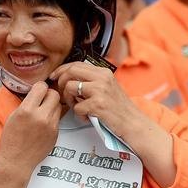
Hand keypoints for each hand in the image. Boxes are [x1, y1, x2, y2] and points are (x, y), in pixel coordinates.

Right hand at [0, 81, 61, 172]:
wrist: (16, 161)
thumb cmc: (11, 140)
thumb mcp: (13, 116)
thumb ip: (26, 103)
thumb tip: (36, 93)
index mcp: (26, 110)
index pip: (41, 87)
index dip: (40, 87)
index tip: (38, 89)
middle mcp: (41, 117)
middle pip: (54, 94)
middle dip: (48, 94)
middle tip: (42, 99)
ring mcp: (51, 126)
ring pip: (59, 106)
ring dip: (52, 105)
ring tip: (42, 111)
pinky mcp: (56, 134)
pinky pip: (58, 118)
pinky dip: (52, 117)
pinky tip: (43, 123)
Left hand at [50, 61, 174, 187]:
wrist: (133, 124)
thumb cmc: (118, 109)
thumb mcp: (107, 88)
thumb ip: (91, 81)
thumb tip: (68, 77)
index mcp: (103, 72)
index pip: (76, 64)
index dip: (61, 69)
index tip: (54, 77)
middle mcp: (102, 78)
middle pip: (70, 72)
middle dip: (61, 83)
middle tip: (63, 95)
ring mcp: (100, 90)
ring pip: (70, 88)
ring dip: (69, 101)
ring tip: (80, 108)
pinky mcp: (98, 104)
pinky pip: (76, 108)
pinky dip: (80, 115)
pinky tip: (89, 118)